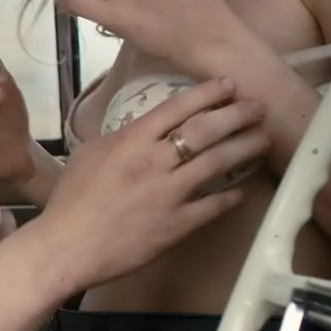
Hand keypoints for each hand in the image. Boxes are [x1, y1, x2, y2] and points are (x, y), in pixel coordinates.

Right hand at [39, 77, 269, 291]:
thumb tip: (140, 130)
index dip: (207, 93)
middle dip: (236, 114)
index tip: (229, 84)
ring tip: (263, 138)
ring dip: (244, 148)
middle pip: (205, 130)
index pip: (177, 108)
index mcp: (131, 141)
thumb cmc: (70, 200)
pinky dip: (231, 198)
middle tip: (258, 106)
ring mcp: (169, 194)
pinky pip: (212, 208)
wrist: (66, 246)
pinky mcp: (176, 226)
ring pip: (216, 163)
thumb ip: (119, 139)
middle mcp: (155, 162)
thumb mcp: (88, 155)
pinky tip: (243, 191)